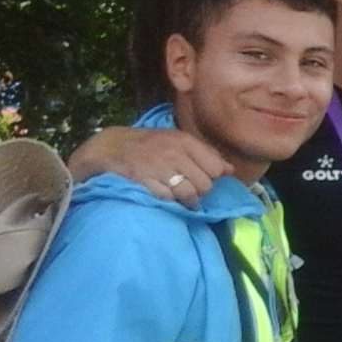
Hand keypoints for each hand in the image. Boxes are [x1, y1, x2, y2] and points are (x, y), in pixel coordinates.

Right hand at [69, 126, 231, 208]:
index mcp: (185, 141)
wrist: (112, 146)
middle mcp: (174, 153)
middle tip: (192, 190)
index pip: (215, 168)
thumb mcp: (178, 141)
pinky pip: (168, 198)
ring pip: (188, 193)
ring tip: (183, 199)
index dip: (212, 177)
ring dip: (188, 200)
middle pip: (204, 184)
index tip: (204, 178)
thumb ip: (205, 153)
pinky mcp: (144, 180)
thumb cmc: (151, 145)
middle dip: (200, 191)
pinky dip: (170, 201)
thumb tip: (229, 169)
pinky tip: (166, 196)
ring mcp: (158, 167)